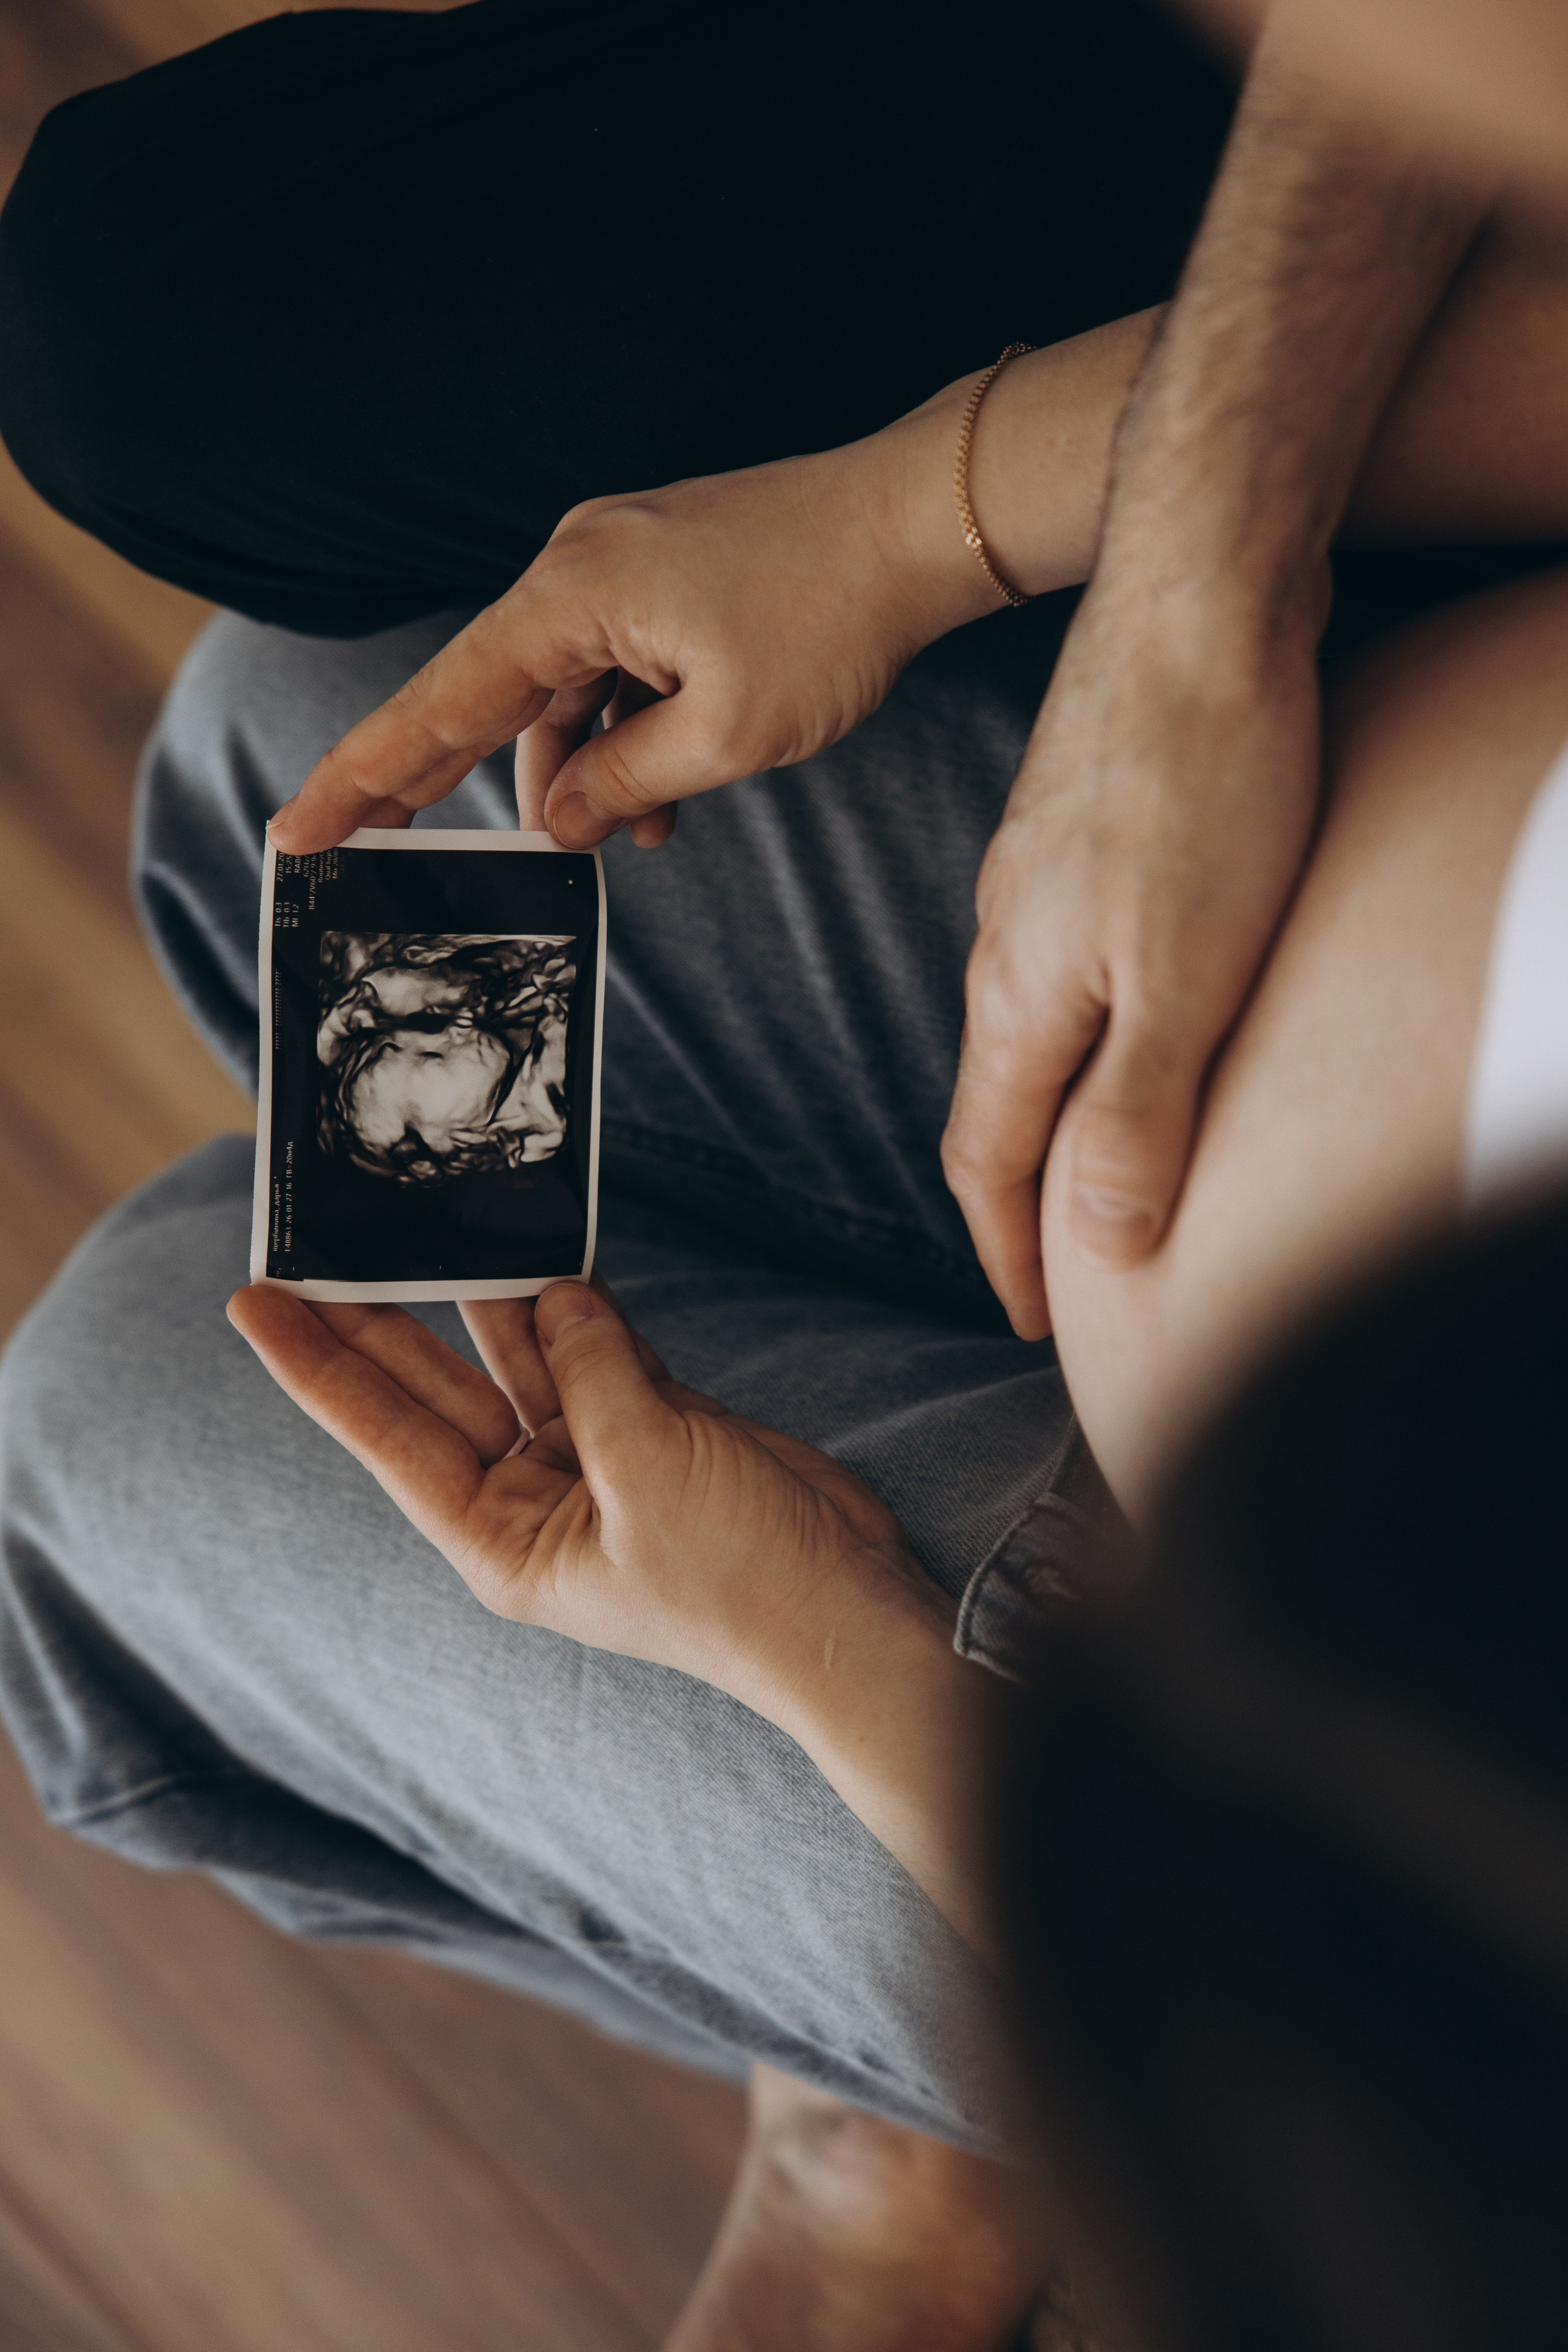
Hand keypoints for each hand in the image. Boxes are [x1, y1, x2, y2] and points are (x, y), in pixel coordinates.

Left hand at [226, 1278, 936, 1718]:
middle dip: (380, 1318)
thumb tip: (555, 1292)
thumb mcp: (648, 1469)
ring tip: (429, 1215)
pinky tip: (542, 1249)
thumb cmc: (739, 1583)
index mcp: (502, 1541)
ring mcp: (597, 1462)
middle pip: (435, 1390)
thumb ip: (592, 1371)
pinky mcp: (657, 1431)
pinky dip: (578, 1305)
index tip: (257, 1302)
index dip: (320, 1366)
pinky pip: (597, 1352)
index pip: (387, 1437)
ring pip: (520, 1359)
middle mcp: (534, 1502)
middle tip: (321, 1240)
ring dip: (487, 1294)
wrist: (849, 1613)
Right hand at [265, 424, 993, 858]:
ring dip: (581, 771)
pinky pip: (613, 668)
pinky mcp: (662, 575)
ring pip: (563, 691)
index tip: (301, 825)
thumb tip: (559, 820)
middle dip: (454, 781)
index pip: (441, 701)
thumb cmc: (832, 614)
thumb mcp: (726, 733)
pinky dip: (624, 733)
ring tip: (621, 840)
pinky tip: (659, 800)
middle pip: (487, 695)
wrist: (919, 522)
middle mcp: (577, 566)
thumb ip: (626, 782)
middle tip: (383, 850)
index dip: (365, 773)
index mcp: (571, 596)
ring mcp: (619, 565)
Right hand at [942, 563, 1325, 1337]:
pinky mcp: (1076, 830)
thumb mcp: (1185, 978)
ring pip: (1030, 1030)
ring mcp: (1034, 881)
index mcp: (1016, 992)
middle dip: (1020, 1198)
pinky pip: (1064, 968)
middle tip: (1060, 1267)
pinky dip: (1085, 1031)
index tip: (1033, 1322)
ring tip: (1095, 1162)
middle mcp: (1004, 942)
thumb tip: (1098, 1244)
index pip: (986, 1159)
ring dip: (1054, 1110)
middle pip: (998, 1101)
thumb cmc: (1201, 781)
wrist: (1198, 595)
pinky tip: (1128, 1020)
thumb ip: (1137, 1114)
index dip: (1009, 1253)